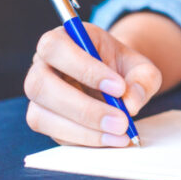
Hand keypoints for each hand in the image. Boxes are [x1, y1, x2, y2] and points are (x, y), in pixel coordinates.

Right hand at [23, 23, 161, 146]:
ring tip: (119, 134)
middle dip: (83, 108)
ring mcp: (39, 96)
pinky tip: (110, 139)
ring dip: (83, 130)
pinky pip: (54, 134)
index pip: (56, 47)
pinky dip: (84, 140)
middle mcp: (41, 66)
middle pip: (40, 85)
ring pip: (41, 116)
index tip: (118, 87)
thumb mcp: (141, 68)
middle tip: (121, 121)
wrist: (116, 84)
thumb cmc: (123, 69)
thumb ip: (142, 80)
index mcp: (61, 39)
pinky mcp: (43, 120)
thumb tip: (130, 104)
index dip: (84, 68)